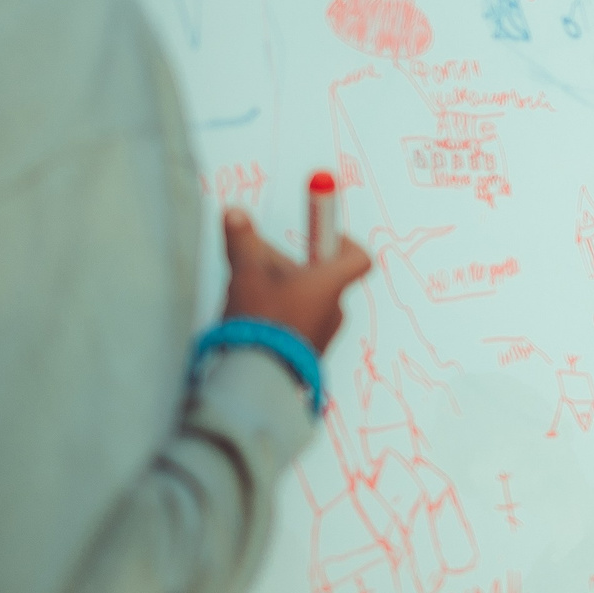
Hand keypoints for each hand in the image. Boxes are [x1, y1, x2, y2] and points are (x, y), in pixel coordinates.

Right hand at [220, 208, 371, 351]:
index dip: (345, 241)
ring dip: (279, 288)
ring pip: (305, 299)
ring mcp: (323, 333)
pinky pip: (299, 322)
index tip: (322, 233)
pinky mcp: (307, 351)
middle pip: (319, 275)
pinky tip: (249, 316)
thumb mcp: (246, 275)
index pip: (359, 258)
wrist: (261, 380)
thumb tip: (235, 212)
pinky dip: (280, 312)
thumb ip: (242, 242)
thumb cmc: (262, 322)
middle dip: (288, 264)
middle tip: (256, 260)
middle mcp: (334, 309)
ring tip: (245, 290)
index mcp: (331, 284)